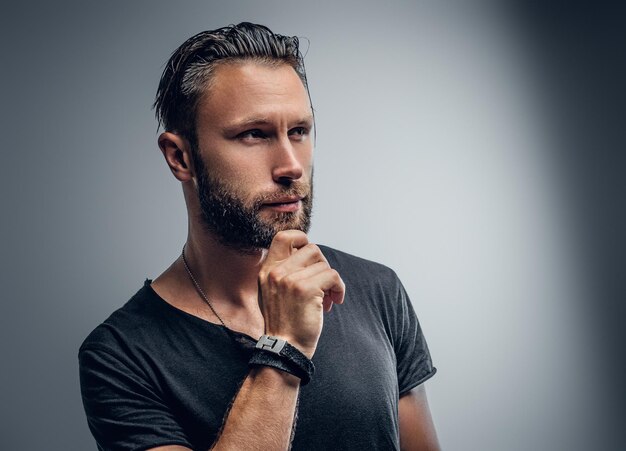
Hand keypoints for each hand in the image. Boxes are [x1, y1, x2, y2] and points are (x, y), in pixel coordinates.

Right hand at [258, 230, 344, 357]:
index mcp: (267, 270)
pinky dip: (339, 288)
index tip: (311, 257)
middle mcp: (276, 271)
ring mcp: (290, 279)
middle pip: (311, 248)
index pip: (284, 236)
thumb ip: (283, 271)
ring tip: (326, 297)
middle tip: (323, 284)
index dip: (302, 239)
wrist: (285, 348)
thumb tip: (306, 253)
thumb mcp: (272, 292)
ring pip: (324, 263)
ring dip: (330, 280)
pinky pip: (332, 276)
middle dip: (322, 265)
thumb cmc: (284, 322)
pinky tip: (333, 301)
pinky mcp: (305, 289)